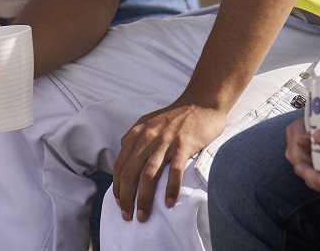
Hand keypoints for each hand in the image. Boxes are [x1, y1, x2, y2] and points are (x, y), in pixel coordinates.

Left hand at [111, 101, 226, 222]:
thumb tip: (126, 162)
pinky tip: (168, 203)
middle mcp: (147, 137)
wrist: (201, 103)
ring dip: (144, 198)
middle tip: (128, 216)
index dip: (118, 188)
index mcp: (136, 134)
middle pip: (130, 173)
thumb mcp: (148, 124)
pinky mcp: (184, 144)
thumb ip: (136, 141)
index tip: (120, 204)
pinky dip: (170, 188)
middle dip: (126, 198)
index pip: (120, 166)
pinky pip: (174, 170)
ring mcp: (165, 141)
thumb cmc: (175, 117)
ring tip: (143, 216)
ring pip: (148, 174)